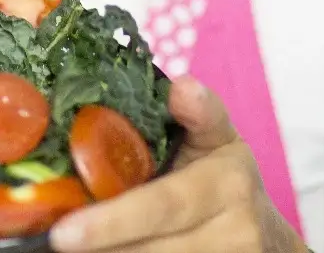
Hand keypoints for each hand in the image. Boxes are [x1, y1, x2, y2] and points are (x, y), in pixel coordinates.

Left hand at [49, 77, 305, 252]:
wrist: (267, 239)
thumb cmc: (226, 178)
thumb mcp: (219, 138)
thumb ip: (200, 112)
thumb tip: (181, 87)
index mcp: (226, 183)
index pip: (163, 205)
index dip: (113, 221)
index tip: (65, 231)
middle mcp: (233, 230)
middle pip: (152, 247)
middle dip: (102, 244)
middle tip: (56, 239)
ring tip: (73, 245)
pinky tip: (102, 251)